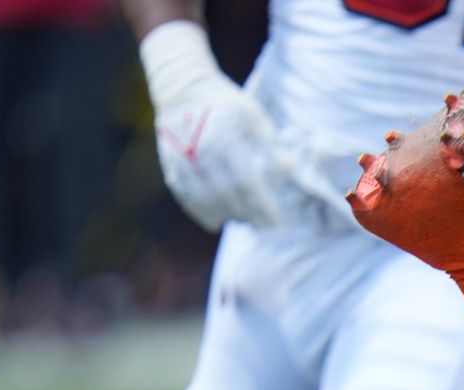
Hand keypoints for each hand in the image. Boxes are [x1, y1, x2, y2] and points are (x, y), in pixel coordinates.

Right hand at [141, 20, 351, 231]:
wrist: (184, 91)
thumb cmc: (228, 107)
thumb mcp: (255, 118)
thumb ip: (271, 147)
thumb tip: (293, 170)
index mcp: (225, 135)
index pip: (246, 182)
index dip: (261, 206)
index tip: (275, 221)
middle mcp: (200, 149)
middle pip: (226, 195)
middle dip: (247, 215)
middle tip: (262, 224)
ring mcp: (182, 159)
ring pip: (205, 201)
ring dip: (226, 216)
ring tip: (243, 219)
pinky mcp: (171, 166)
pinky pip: (187, 198)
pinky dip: (203, 212)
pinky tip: (218, 219)